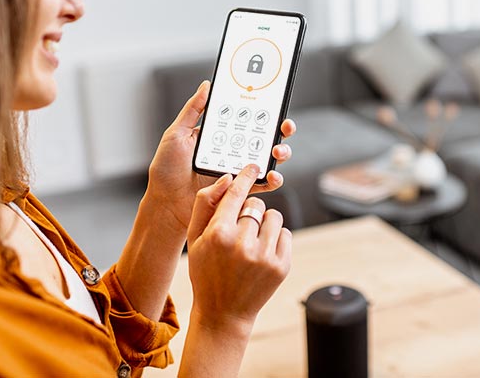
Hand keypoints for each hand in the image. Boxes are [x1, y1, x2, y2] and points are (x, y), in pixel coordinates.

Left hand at [146, 80, 296, 234]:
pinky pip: (262, 185)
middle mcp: (233, 151)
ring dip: (281, 153)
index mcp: (221, 135)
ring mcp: (238, 171)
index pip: (247, 118)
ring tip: (277, 151)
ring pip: (268, 159)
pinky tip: (272, 176)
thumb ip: (193, 110)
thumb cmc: (167, 169)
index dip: (264, 110)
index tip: (274, 102)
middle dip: (281, 129)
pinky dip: (272, 180)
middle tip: (284, 126)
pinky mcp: (240, 191)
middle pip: (264, 136)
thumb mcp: (177, 133)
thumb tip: (206, 85)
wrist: (164, 202)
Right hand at [186, 164, 291, 331]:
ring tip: (251, 242)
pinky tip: (262, 252)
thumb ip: (205, 204)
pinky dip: (276, 238)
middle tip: (240, 230)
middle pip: (255, 204)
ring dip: (264, 224)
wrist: (223, 313)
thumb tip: (227, 179)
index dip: (246, 176)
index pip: (237, 193)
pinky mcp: (282, 266)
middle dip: (249, 212)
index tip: (253, 166)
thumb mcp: (194, 238)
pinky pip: (286, 234)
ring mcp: (265, 256)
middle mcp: (243, 244)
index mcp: (219, 234)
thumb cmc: (205, 271)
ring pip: (273, 216)